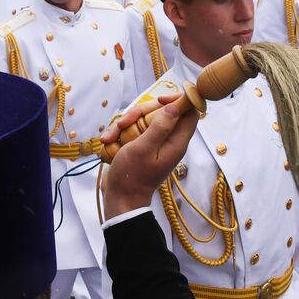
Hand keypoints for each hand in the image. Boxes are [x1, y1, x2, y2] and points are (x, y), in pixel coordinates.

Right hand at [98, 93, 197, 218]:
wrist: (120, 198)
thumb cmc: (132, 176)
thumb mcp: (144, 149)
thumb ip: (160, 127)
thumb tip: (176, 106)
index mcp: (176, 142)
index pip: (190, 113)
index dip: (179, 101)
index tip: (159, 101)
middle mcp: (168, 140)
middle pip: (162, 111)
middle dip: (140, 112)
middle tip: (125, 123)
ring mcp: (153, 141)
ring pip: (143, 118)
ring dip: (125, 123)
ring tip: (111, 137)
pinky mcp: (140, 144)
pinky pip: (132, 128)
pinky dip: (119, 132)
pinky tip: (108, 141)